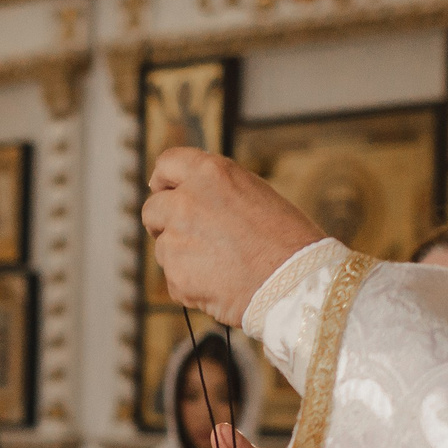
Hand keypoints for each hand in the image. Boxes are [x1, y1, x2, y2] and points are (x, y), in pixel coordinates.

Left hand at [142, 148, 325, 327]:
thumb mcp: (253, 193)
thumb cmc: (286, 239)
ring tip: (220, 265)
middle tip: (184, 235)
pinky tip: (220, 284)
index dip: (163, 179)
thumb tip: (188, 193)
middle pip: (152, 208)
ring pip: (163, 246)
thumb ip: (216, 189)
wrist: (294, 282)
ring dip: (182, 255)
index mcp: (210, 173)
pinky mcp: (175, 274)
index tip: (163, 189)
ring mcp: (176, 239)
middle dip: (163, 221)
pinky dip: (190, 283)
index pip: (167, 164)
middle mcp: (186, 201)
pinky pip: (173, 278)